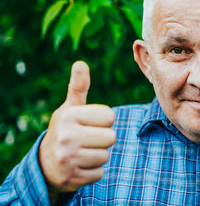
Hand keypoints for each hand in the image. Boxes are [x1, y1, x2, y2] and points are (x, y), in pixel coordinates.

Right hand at [39, 61, 115, 191]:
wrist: (46, 162)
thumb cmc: (66, 129)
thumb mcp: (70, 108)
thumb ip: (78, 87)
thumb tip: (81, 63)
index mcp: (69, 116)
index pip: (110, 116)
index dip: (103, 121)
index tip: (90, 124)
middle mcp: (66, 136)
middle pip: (111, 137)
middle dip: (103, 139)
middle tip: (87, 140)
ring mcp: (68, 159)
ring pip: (106, 156)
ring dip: (98, 156)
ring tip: (83, 152)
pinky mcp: (71, 178)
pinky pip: (100, 173)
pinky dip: (93, 171)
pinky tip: (80, 165)